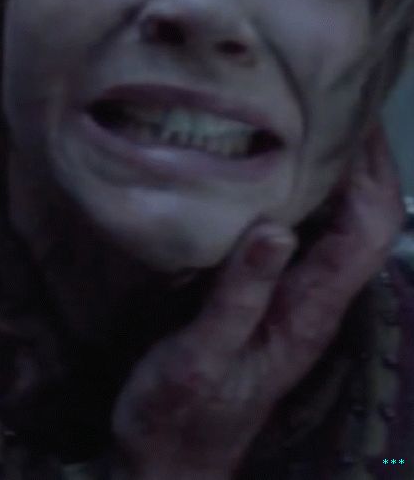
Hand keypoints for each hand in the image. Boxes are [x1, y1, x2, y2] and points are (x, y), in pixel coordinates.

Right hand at [111, 124, 405, 478]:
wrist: (168, 462)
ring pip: (335, 225)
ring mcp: (291, 302)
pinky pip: (298, 236)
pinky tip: (260, 173)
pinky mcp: (265, 302)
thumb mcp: (200, 357)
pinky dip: (294, 195)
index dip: (371, 168)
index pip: (369, 226)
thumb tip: (276, 227)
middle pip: (364, 217)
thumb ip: (239, 296)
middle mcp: (312, 301)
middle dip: (361, 156)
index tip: (350, 109)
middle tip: (329, 96)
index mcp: (308, 312)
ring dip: (331, 171)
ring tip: (300, 118)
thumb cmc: (178, 414)